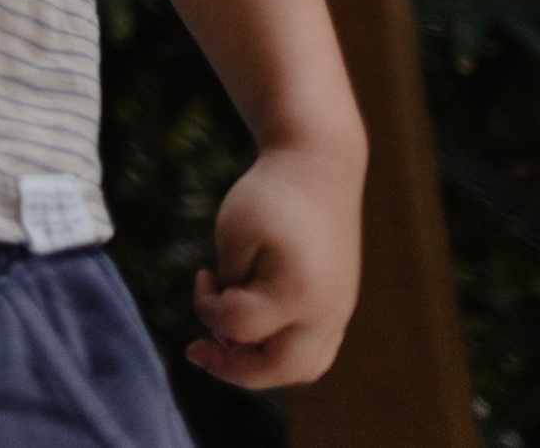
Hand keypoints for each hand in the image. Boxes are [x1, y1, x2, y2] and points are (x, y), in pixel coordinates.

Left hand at [187, 144, 363, 387]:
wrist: (320, 169)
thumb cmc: (269, 196)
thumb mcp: (235, 234)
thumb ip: (231, 288)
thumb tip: (231, 334)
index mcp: (297, 292)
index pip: (238, 327)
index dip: (206, 307)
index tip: (204, 275)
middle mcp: (326, 312)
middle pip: (280, 370)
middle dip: (233, 369)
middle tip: (199, 350)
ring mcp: (340, 313)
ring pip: (304, 369)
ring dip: (261, 367)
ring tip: (229, 344)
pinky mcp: (341, 307)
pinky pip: (316, 351)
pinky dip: (282, 352)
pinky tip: (256, 330)